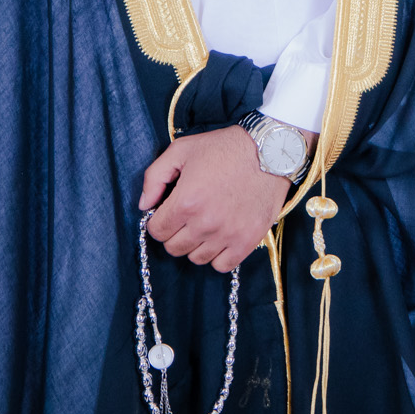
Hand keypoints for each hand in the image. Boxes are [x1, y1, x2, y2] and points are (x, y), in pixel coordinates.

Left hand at [140, 126, 303, 271]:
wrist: (269, 151)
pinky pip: (221, 265)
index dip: (159, 220)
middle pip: (174, 248)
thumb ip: (154, 177)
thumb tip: (145, 205)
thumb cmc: (224, 148)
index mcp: (185, 202)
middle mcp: (205, 223)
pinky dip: (218, 255)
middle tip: (188, 216)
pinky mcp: (247, 241)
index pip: (156, 231)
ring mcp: (227, 235)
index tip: (170, 211)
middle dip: (175, 233)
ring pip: (196, 258)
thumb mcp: (182, 150)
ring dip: (196, 244)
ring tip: (206, 224)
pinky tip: (221, 237)